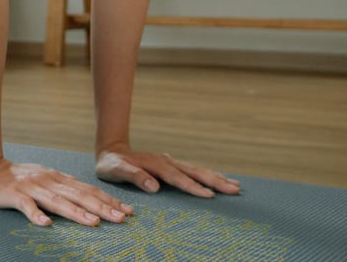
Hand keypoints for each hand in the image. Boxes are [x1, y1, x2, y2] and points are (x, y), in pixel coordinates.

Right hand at [0, 158, 132, 226]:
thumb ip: (64, 189)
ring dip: (77, 213)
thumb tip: (89, 200)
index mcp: (58, 178)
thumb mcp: (45, 180)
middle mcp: (48, 181)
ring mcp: (31, 188)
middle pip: (79, 195)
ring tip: (95, 223)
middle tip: (122, 218)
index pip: (88, 190)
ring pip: (58, 201)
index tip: (127, 211)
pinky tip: (46, 225)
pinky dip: (36, 215)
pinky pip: (26, 207)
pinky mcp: (13, 195)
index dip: (108, 200)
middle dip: (102, 207)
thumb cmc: (18, 179)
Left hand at [95, 144, 239, 197]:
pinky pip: (193, 171)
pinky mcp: (171, 166)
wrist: (111, 151)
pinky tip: (218, 180)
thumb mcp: (116, 170)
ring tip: (235, 185)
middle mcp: (166, 161)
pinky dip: (207, 176)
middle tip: (235, 189)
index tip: (209, 195)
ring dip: (215, 177)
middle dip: (215, 181)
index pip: (178, 178)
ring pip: (197, 170)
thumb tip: (154, 186)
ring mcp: (170, 162)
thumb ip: (134, 176)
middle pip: (194, 171)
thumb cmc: (112, 164)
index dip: (193, 187)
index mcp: (156, 164)